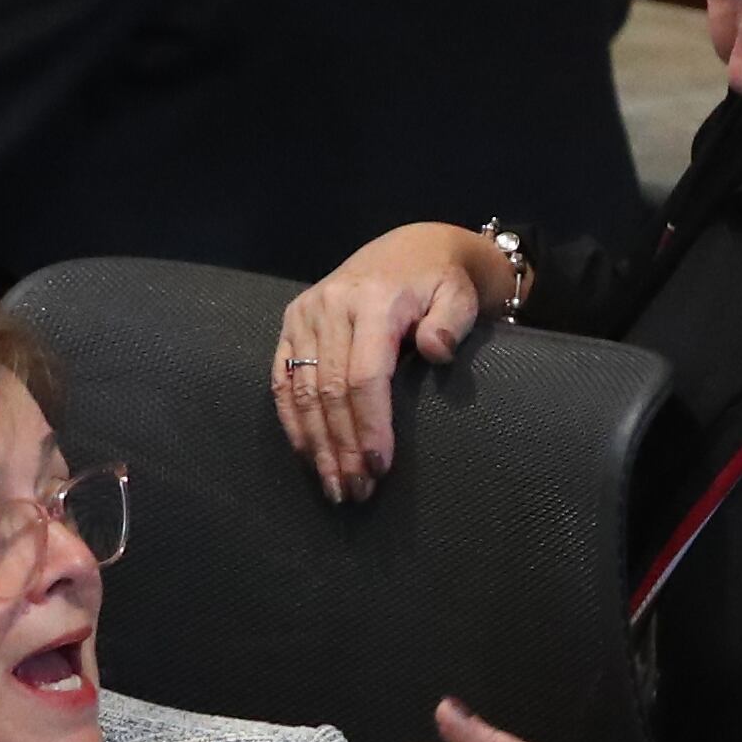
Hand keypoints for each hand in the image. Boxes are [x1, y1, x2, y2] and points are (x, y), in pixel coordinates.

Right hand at [273, 224, 504, 501]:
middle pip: (330, 391)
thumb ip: (451, 324)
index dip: (370, 425)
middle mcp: (331, 305)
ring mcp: (305, 314)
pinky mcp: (291, 323)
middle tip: (357, 491)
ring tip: (335, 486)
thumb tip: (435, 351)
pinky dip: (293, 422)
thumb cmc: (440, 283)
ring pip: (302, 391)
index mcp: (373, 300)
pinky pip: (282, 380)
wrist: (410, 250)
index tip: (381, 467)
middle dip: (343, 447)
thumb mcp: (460, 296)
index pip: (365, 375)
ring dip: (317, 445)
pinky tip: (308, 456)